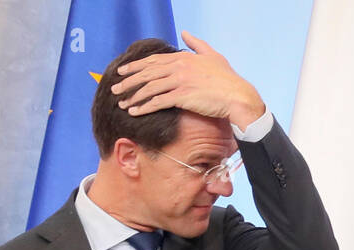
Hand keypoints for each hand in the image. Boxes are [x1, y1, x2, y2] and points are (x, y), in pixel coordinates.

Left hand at [110, 31, 264, 128]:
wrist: (238, 97)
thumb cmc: (228, 79)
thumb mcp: (213, 55)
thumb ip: (196, 44)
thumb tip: (184, 33)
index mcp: (183, 57)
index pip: (153, 61)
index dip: (136, 66)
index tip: (124, 71)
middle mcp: (179, 67)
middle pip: (147, 73)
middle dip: (129, 80)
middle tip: (115, 86)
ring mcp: (180, 81)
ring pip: (149, 87)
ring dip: (133, 95)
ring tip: (122, 102)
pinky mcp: (182, 96)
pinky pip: (157, 101)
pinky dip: (144, 107)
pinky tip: (135, 112)